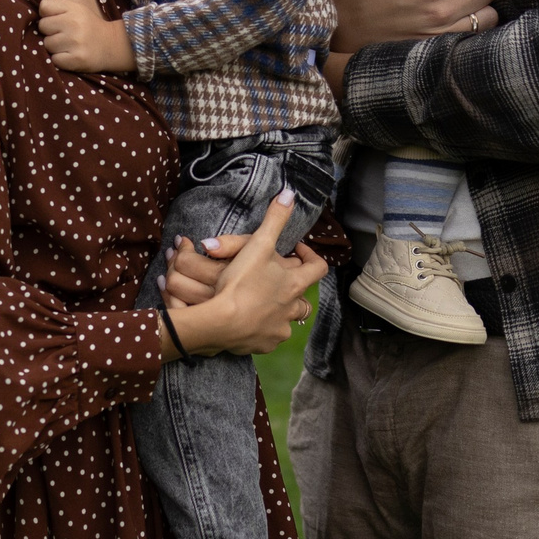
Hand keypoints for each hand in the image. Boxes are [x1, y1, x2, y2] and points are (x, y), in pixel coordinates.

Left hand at [37, 0, 135, 72]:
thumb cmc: (88, 27)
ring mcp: (76, 42)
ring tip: (68, 46)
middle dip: (50, 32)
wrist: (113, 45)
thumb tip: (29, 15)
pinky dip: (60, 60)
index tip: (57, 20)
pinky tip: (70, 56)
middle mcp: (75, 23)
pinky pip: (54, 59)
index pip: (44, 6)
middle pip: (43, 26)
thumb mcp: (77, 10)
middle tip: (63, 35)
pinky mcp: (77, 60)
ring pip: (47, 44)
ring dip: (54, 47)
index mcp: (74, 8)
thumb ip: (57, 8)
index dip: (47, 14)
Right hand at [161, 191, 328, 356]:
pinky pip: (271, 336)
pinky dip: (264, 328)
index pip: (317, 268)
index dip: (310, 256)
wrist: (221, 322)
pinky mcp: (265, 344)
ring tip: (263, 302)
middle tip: (277, 279)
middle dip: (294, 289)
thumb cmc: (241, 282)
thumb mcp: (257, 245)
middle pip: (305, 300)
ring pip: (289, 320)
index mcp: (294, 284)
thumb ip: (274, 220)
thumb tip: (290, 193)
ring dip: (280, 310)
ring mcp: (280, 329)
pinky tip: (250, 322)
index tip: (295, 249)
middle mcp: (292, 308)